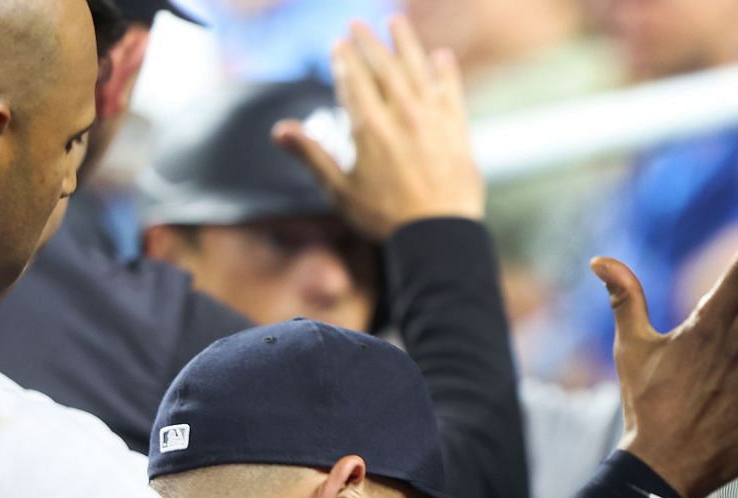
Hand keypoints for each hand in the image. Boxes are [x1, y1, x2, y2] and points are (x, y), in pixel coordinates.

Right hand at [274, 16, 484, 239]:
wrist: (439, 236)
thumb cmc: (386, 218)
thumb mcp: (340, 191)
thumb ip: (311, 155)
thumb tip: (279, 130)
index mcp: (368, 128)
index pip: (352, 81)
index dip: (344, 60)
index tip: (338, 44)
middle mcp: (400, 116)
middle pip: (382, 67)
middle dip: (368, 43)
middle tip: (357, 25)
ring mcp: (432, 120)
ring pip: (416, 70)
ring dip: (405, 43)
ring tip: (396, 21)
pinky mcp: (457, 130)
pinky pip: (451, 93)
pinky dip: (445, 73)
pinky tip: (441, 57)